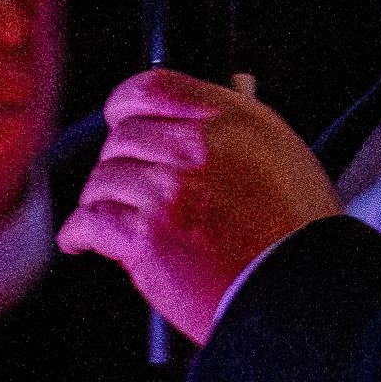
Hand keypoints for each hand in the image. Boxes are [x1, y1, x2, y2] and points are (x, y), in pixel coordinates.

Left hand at [58, 70, 339, 342]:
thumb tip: (218, 100)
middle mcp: (197, 148)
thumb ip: (239, 129)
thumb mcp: (284, 156)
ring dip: (102, 201)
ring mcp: (168, 190)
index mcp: (231, 121)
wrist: (301, 293)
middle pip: (122, 138)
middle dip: (120, 165)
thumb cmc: (298, 235)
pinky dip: (80, 233)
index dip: (125, 105)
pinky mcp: (147, 235)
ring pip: (103, 179)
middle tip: (126, 188)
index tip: (119, 119)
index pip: (152, 88)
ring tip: (114, 219)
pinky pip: (90, 221)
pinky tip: (83, 240)